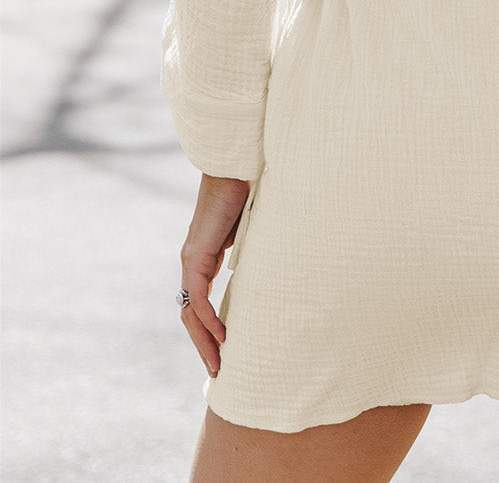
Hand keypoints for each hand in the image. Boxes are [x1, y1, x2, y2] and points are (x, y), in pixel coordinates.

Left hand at [178, 174, 249, 377]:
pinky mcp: (196, 255)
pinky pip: (198, 297)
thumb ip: (250, 251)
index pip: (199, 303)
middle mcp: (192, 262)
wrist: (235, 165)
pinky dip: (208, 320)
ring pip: (190, 311)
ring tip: (219, 363)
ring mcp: (191, 259)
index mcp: (203, 257)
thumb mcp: (251, 231)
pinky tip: (223, 336)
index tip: (225, 349)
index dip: (208, 329)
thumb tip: (269, 268)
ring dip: (203, 340)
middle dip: (203, 345)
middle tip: (219, 370)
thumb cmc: (246, 190)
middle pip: (190, 314)